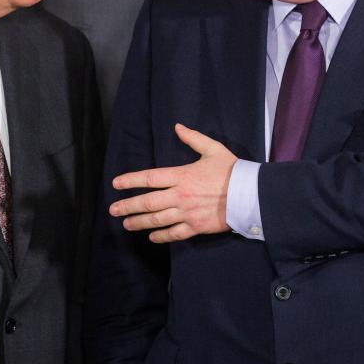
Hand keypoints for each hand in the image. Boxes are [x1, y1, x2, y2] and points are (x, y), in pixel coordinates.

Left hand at [109, 123, 236, 242]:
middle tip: (113, 210)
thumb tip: (177, 127)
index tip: (116, 184)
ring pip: (157, 220)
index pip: (149, 178)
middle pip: (147, 202)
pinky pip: (174, 234)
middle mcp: (180, 195)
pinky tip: (152, 236)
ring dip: (139, 222)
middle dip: (128, 206)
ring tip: (126, 224)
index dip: (131, 181)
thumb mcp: (213, 149)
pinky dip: (161, 236)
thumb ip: (193, 138)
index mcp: (182, 175)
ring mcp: (187, 213)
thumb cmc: (232, 170)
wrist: (250, 195)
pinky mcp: (196, 227)